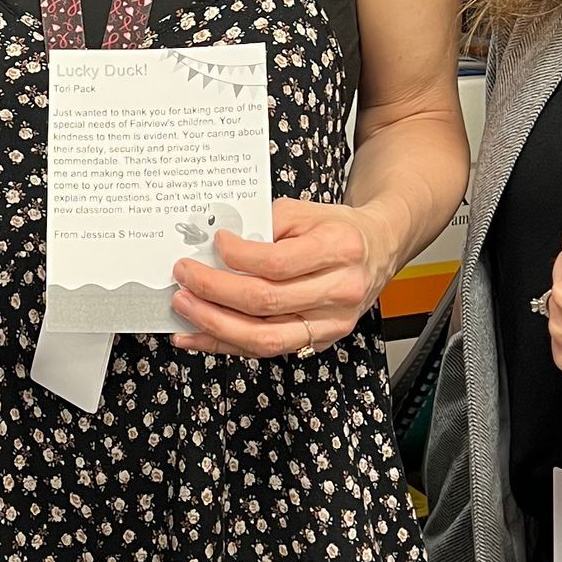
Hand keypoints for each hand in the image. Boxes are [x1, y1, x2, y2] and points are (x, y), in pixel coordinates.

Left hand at [171, 198, 396, 359]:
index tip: (215, 244)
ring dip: (215, 325)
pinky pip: (266, 350)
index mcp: (339, 249)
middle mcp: (339, 291)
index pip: (278, 262)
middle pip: (266, 302)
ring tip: (184, 308)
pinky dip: (225, 345)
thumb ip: (264, 225)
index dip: (239, 257)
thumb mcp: (305, 211)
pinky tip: (197, 335)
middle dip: (215, 291)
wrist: (378, 250)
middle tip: (185, 276)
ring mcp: (331, 323)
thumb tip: (216, 246)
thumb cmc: (339, 229)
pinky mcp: (319, 341)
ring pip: (264, 338)